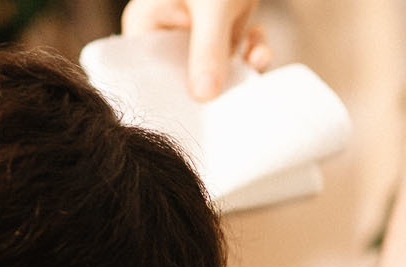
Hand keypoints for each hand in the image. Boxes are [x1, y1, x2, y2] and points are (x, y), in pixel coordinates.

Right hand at [120, 0, 272, 98]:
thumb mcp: (211, 8)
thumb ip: (208, 50)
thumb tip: (203, 97)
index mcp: (145, 25)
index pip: (147, 73)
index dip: (170, 98)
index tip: (194, 117)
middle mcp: (168, 33)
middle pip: (185, 80)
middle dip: (215, 90)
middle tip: (235, 103)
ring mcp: (197, 35)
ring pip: (218, 73)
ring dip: (241, 73)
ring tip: (256, 62)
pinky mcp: (224, 31)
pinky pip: (237, 57)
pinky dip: (253, 54)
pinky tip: (260, 47)